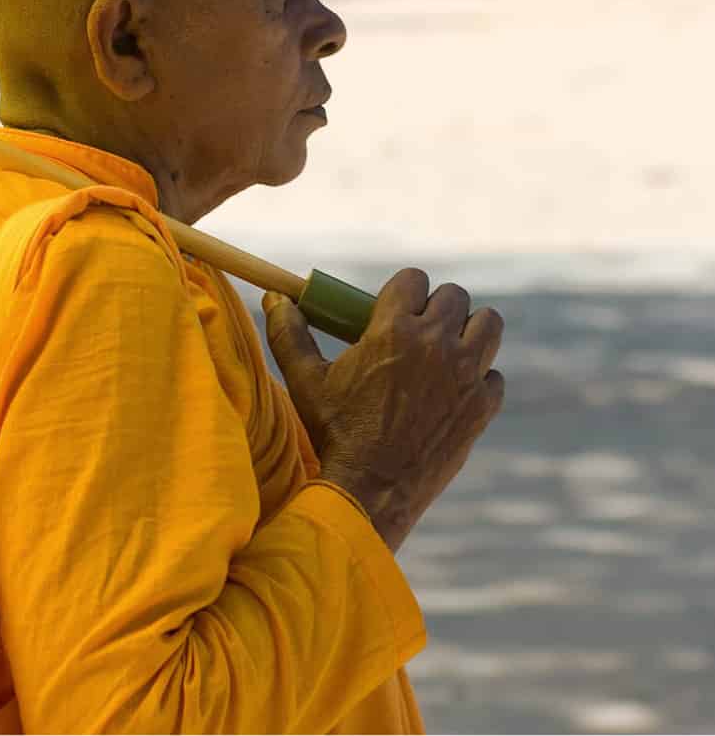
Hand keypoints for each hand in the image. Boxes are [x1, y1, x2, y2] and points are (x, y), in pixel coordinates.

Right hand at [264, 268, 504, 550]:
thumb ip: (288, 333)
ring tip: (446, 348)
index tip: (394, 306)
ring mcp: (466, 375)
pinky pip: (493, 373)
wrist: (372, 490)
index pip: (414, 278)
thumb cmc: (335, 432)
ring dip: (468, 330)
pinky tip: (454, 390)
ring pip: (488, 324)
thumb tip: (276, 298)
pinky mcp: (482, 407)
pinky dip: (478, 377)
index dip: (403, 289)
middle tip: (417, 328)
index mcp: (393, 329)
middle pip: (455, 296)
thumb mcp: (305, 380)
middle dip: (435, 305)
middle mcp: (436, 344)